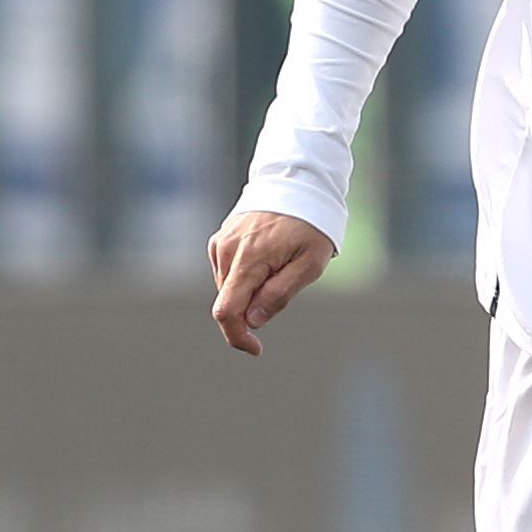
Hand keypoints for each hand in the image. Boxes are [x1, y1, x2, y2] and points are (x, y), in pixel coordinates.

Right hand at [207, 211, 335, 355]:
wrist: (298, 183)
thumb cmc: (310, 225)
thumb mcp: (309, 264)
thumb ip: (279, 294)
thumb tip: (253, 321)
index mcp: (248, 260)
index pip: (227, 311)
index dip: (237, 337)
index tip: (256, 348)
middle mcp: (226, 251)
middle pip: (228, 302)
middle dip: (251, 311)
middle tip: (285, 286)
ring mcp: (221, 242)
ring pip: (228, 288)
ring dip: (249, 292)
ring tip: (279, 266)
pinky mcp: (221, 238)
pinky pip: (227, 271)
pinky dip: (243, 277)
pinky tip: (266, 261)